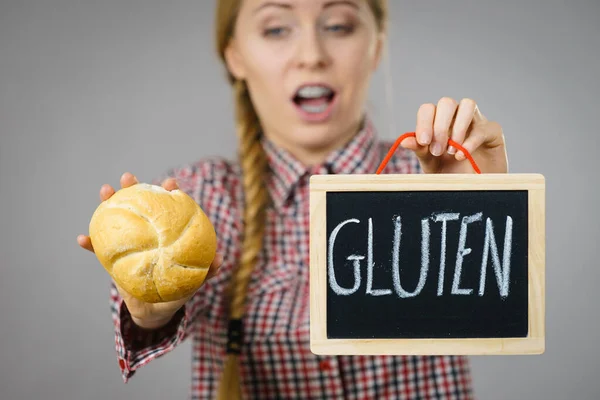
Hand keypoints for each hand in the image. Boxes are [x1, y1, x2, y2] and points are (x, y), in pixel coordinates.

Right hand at [77, 172, 222, 328]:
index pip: (169, 207)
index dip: (169, 192)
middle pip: (140, 204)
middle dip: (134, 186)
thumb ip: (208, 271)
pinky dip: (90, 243)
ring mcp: (128, 242)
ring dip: (108, 202)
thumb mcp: (193, 281)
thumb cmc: (176, 291)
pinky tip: (82, 239)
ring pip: (116, 218)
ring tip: (104, 190)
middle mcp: (146, 231)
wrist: (154, 310)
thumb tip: (220, 259)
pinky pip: (98, 249)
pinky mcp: (112, 258)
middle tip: (128, 177)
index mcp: (165, 232)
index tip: (170, 183)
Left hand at [401, 97, 507, 173]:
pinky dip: (471, 141)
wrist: (472, 188)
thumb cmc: (450, 173)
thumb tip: (404, 141)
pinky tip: (462, 155)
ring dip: (457, 127)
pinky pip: (483, 127)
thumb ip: (420, 151)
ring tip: (452, 151)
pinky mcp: (492, 131)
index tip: (423, 142)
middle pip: (447, 103)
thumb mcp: (431, 163)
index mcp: (437, 122)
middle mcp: (456, 117)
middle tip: (437, 150)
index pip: (428, 109)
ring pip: (467, 104)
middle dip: (440, 126)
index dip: (424, 122)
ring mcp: (475, 121)